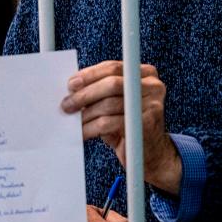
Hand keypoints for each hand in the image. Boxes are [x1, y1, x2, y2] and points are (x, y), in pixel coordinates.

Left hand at [61, 60, 181, 194]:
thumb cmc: (129, 126)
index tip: (71, 84)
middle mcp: (153, 86)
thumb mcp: (117, 103)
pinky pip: (110, 123)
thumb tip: (74, 88)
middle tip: (67, 105)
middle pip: (112, 83)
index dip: (89, 75)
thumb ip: (103, 91)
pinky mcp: (147, 124)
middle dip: (85, 94)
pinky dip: (92, 128)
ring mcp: (152, 104)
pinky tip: (83, 133)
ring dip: (86, 114)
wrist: (152, 153)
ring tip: (74, 121)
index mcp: (146, 74)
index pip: (113, 68)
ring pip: (109, 104)